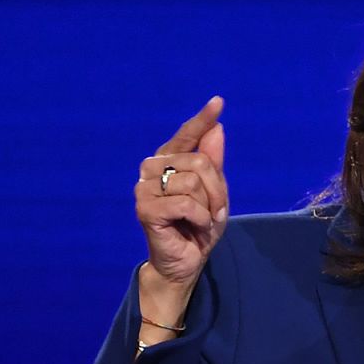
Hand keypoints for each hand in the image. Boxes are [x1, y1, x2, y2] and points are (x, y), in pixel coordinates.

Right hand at [135, 96, 228, 290]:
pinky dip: (200, 218)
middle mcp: (152, 169)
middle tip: (215, 212)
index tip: (218, 102)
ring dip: (209, 207)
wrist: (186, 261)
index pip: (187, 136)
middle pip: (199, 162)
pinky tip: (195, 228)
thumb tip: (218, 128)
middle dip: (217, 190)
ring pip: (193, 182)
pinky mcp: (145, 208)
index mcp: (168, 161)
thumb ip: (213, 162)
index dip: (202, 120)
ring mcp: (145, 187)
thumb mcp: (214, 193)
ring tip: (203, 221)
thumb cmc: (198, 226)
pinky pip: (186, 204)